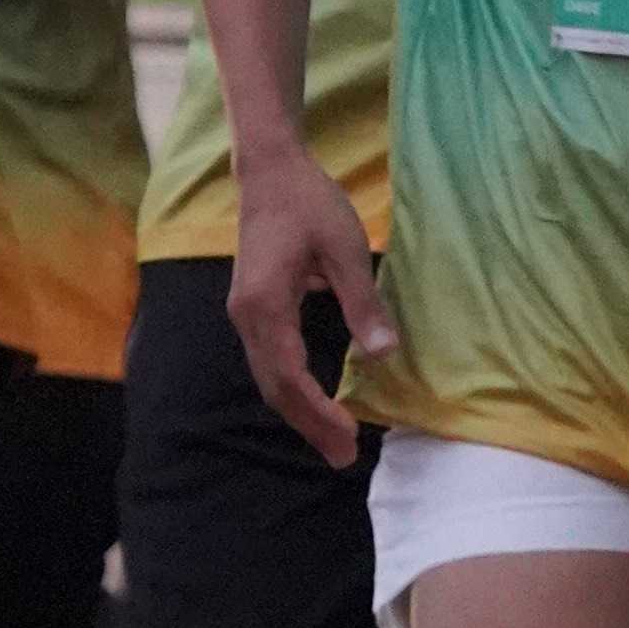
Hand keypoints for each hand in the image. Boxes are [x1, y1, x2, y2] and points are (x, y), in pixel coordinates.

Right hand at [227, 142, 393, 462]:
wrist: (270, 170)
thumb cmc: (310, 204)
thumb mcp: (346, 250)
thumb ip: (363, 303)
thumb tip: (383, 354)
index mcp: (266, 305)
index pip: (289, 375)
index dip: (318, 411)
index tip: (349, 436)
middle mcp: (247, 316)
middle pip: (274, 386)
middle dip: (308, 424)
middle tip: (344, 457)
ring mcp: (245, 313)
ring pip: (268, 377)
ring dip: (299, 411)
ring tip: (333, 440)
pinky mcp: (252, 307)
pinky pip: (269, 360)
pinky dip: (292, 387)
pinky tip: (315, 401)